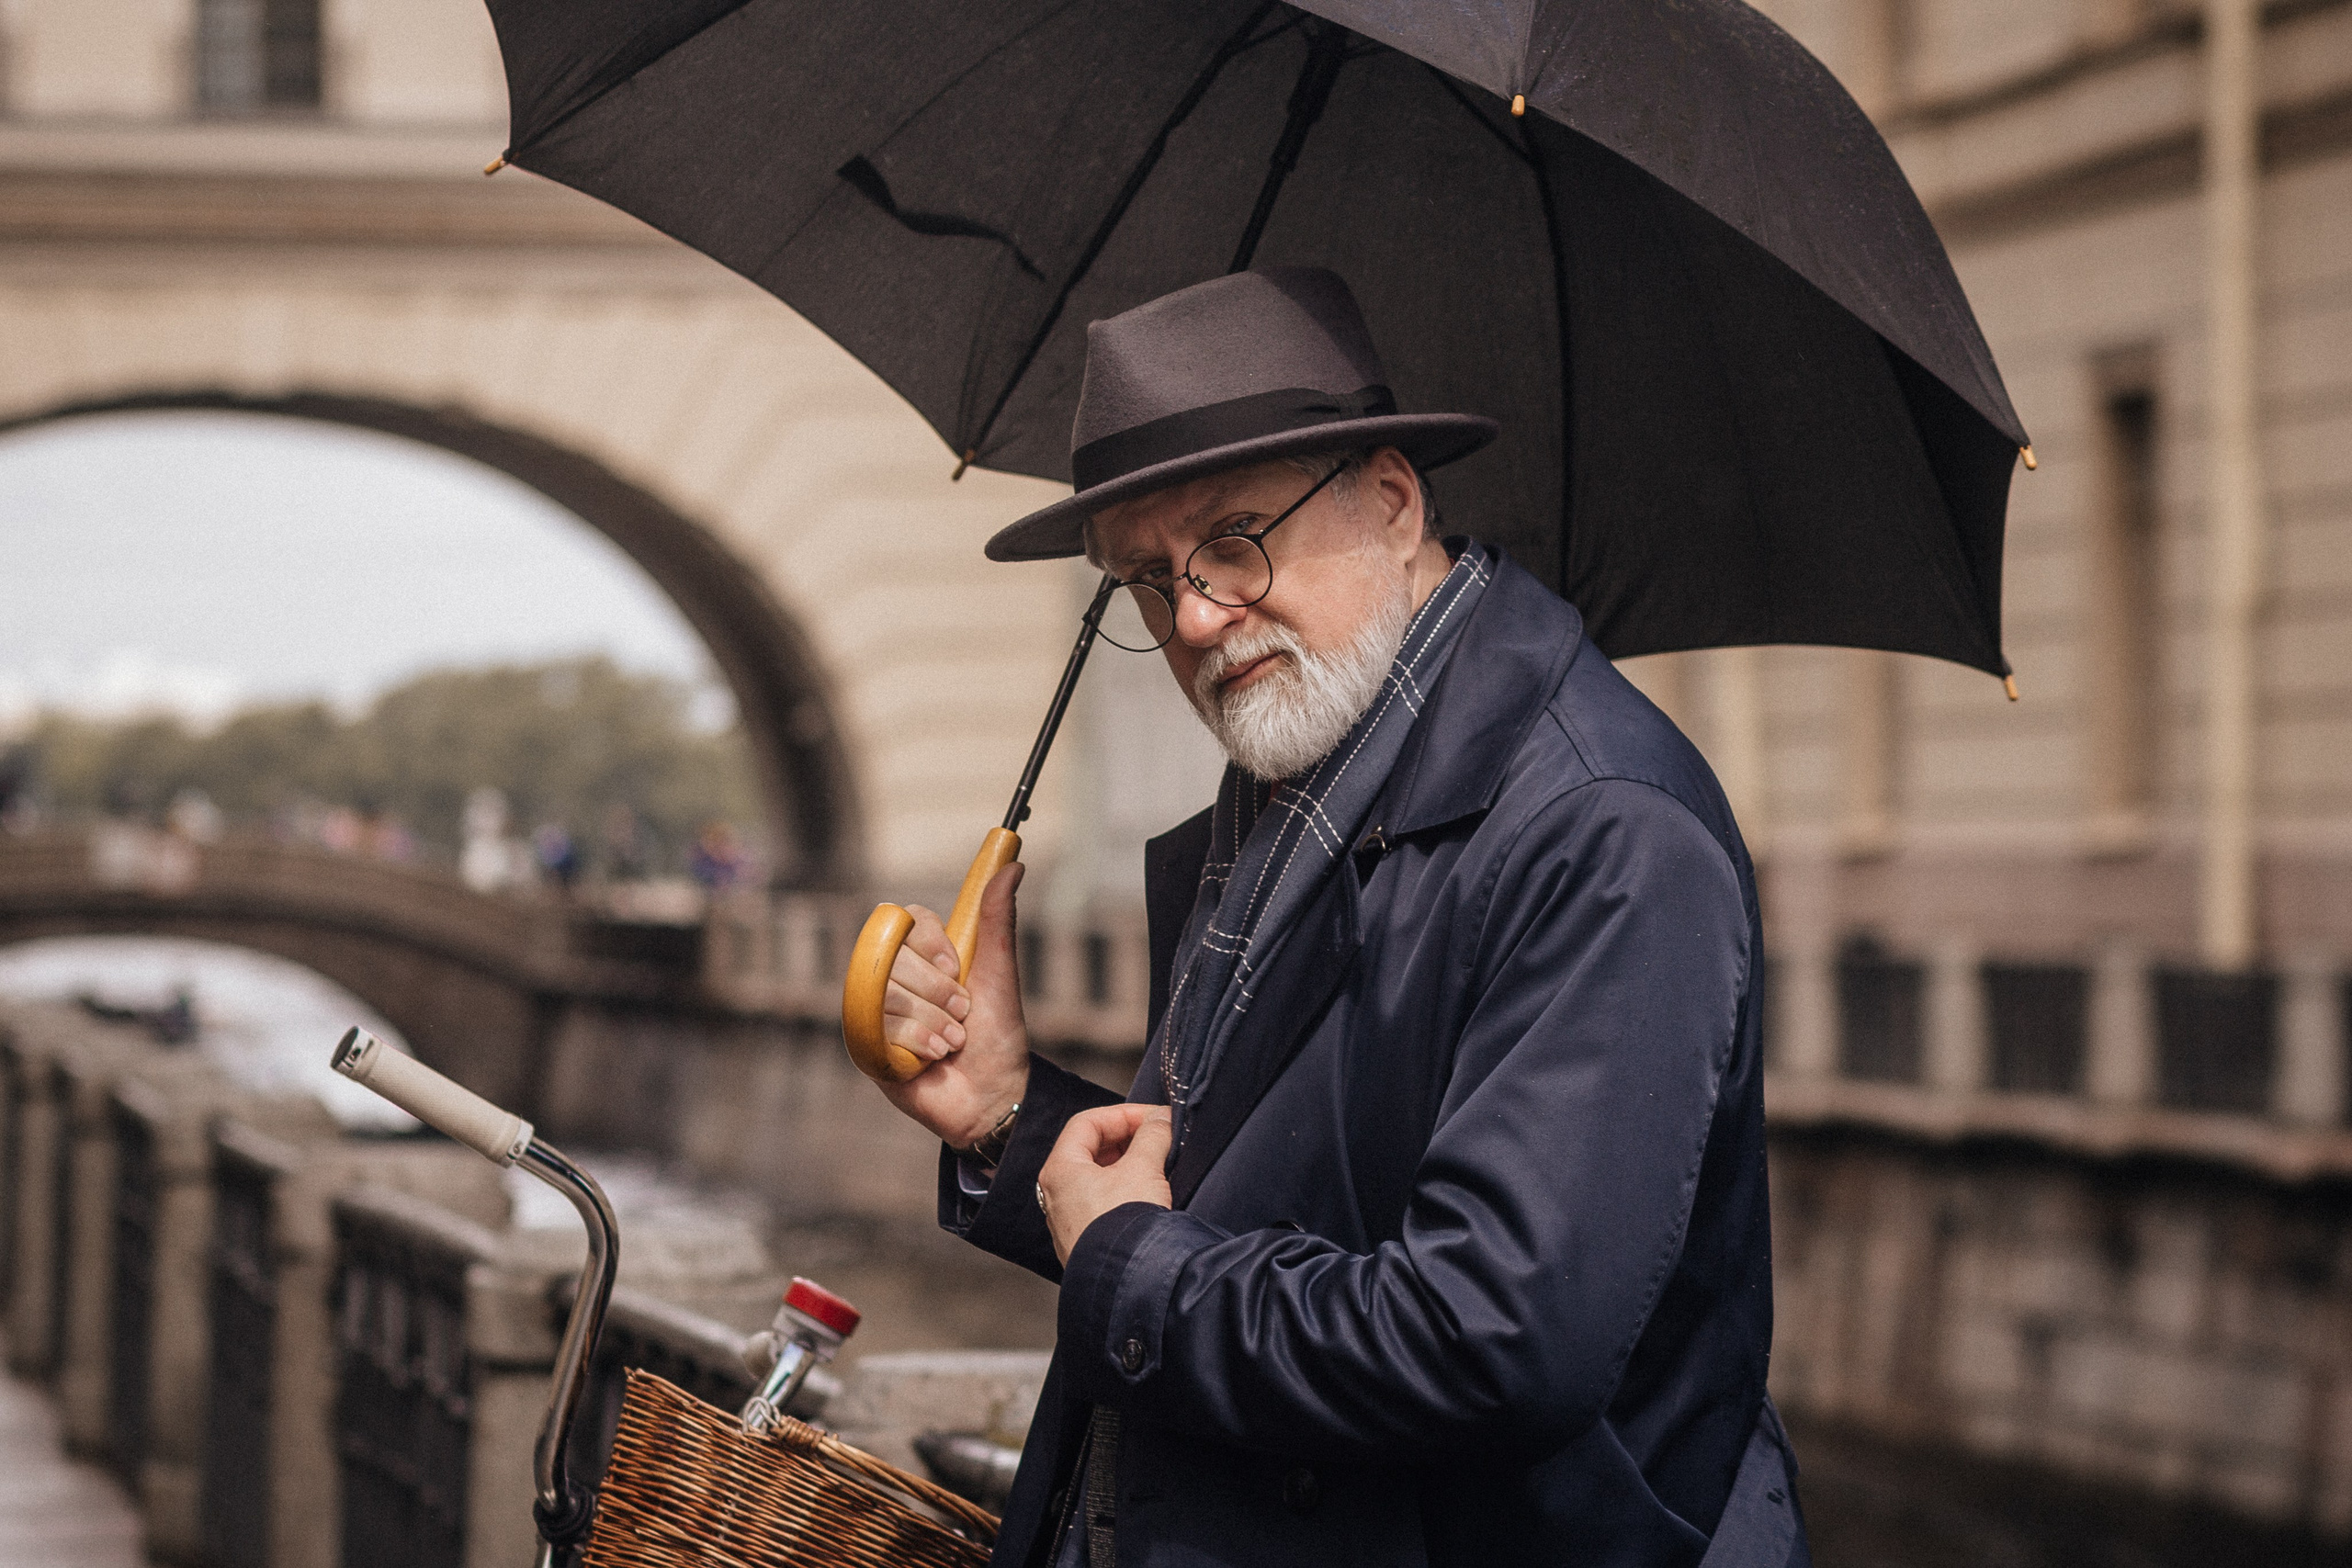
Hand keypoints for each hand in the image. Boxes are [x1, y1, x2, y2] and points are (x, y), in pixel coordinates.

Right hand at [876, 863, 1031, 1148]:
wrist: (991, 1095)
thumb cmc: (998, 1035)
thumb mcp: (1000, 974)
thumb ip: (997, 920)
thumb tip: (1013, 866)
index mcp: (925, 955)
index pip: (906, 919)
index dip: (929, 942)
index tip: (958, 968)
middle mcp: (895, 977)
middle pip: (894, 955)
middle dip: (939, 991)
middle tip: (962, 1015)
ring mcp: (877, 1009)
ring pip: (887, 992)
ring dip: (932, 1021)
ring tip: (952, 1042)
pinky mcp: (866, 1042)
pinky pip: (876, 1025)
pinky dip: (914, 1041)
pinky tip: (930, 1058)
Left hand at [1037, 1105, 1172, 1265]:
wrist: (1127, 1282)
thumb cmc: (1125, 1226)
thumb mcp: (1144, 1169)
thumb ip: (1152, 1136)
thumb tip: (1160, 1121)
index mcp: (1060, 1170)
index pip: (1088, 1123)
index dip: (1123, 1114)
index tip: (1153, 1117)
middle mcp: (1056, 1194)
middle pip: (1090, 1148)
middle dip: (1127, 1138)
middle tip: (1158, 1137)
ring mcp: (1068, 1219)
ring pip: (1097, 1176)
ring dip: (1128, 1163)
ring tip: (1157, 1164)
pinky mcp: (1085, 1239)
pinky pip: (1101, 1202)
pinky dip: (1123, 1188)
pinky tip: (1147, 1193)